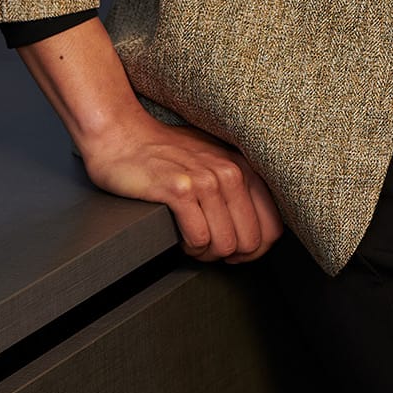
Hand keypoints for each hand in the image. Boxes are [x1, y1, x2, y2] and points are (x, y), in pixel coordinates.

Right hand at [77, 112, 285, 263]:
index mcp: (244, 168)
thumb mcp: (213, 163)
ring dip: (205, 252)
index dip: (254, 251)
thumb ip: (240, 189)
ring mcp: (206, 180)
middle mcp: (230, 172)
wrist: (121, 137)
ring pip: (224, 245)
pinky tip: (179, 234)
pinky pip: (198, 239)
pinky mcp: (179, 190)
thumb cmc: (165, 155)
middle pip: (250, 243)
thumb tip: (258, 235)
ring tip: (191, 239)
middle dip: (228, 255)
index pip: (271, 230)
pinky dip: (188, 246)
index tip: (234, 252)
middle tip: (208, 246)